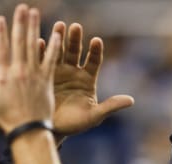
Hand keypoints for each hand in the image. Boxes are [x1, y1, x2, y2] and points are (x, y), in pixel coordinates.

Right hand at [0, 4, 60, 133]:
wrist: (28, 131)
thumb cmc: (5, 120)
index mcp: (1, 76)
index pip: (0, 49)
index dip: (0, 33)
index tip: (0, 18)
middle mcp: (18, 72)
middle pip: (18, 42)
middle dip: (20, 23)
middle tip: (22, 7)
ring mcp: (33, 75)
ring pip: (34, 46)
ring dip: (35, 28)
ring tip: (35, 13)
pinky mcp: (46, 81)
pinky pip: (50, 60)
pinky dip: (53, 47)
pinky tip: (57, 35)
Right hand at [46, 22, 133, 140]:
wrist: (53, 130)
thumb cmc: (76, 124)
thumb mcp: (95, 116)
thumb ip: (111, 106)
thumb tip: (131, 100)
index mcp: (88, 79)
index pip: (94, 61)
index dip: (95, 51)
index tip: (96, 40)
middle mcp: (73, 72)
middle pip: (76, 51)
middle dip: (75, 39)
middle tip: (75, 26)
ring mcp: (58, 72)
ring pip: (59, 51)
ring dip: (58, 39)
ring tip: (59, 26)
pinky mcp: (43, 75)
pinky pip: (43, 60)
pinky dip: (42, 51)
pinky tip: (40, 42)